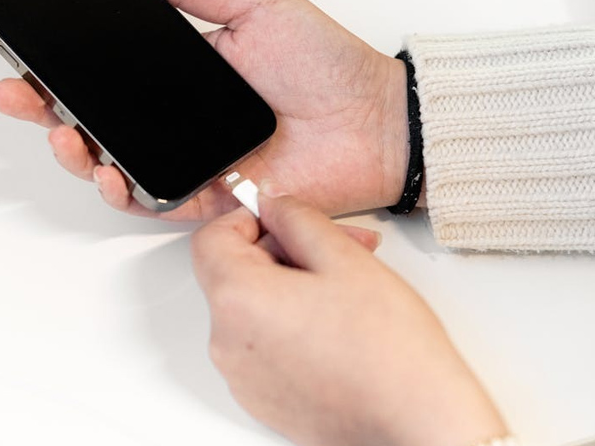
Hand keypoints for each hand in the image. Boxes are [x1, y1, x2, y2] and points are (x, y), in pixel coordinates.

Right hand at [0, 0, 408, 219]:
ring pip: (114, 164)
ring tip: (61, 131)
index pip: (108, 73)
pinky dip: (125, 192)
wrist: (374, 120)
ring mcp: (191, 160)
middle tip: (18, 93)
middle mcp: (179, 120)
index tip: (26, 57)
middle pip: (98, 120)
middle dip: (47, 110)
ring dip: (77, 152)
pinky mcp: (209, 197)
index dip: (63, 69)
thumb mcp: (255, 4)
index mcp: (183, 74)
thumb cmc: (327, 63)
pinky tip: (107, 172)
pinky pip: (155, 200)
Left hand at [191, 184, 506, 445]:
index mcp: (238, 300)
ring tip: (344, 288)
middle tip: (336, 247)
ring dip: (289, 286)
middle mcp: (227, 343)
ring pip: (252, 307)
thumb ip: (296, 218)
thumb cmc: (389, 352)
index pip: (212, 238)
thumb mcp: (343, 258)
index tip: (279, 218)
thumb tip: (273, 205)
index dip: (246, 218)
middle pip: (234, 272)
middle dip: (282, 250)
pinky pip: (261, 343)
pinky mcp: (260, 398)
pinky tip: (335, 324)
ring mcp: (242, 376)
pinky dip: (288, 323)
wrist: (416, 426)